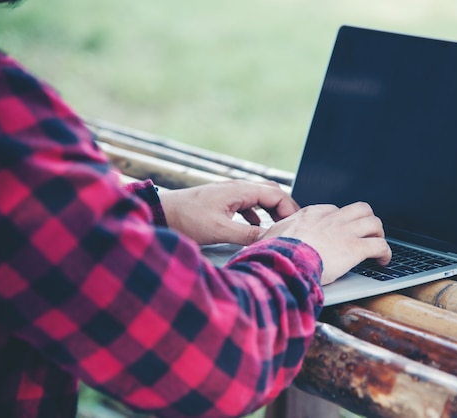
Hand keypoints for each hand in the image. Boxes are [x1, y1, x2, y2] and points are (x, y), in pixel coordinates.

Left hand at [159, 180, 299, 244]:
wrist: (161, 213)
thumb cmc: (187, 219)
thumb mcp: (220, 230)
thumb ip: (247, 234)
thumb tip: (272, 239)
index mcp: (240, 190)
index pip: (276, 193)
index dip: (290, 209)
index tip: (296, 227)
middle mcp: (237, 188)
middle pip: (271, 193)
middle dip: (285, 208)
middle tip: (293, 226)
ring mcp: (229, 193)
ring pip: (259, 198)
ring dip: (272, 211)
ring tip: (280, 228)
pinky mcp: (221, 202)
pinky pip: (247, 204)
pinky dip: (257, 215)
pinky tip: (256, 227)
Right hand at [258, 202, 391, 284]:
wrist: (283, 261)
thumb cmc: (273, 253)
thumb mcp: (268, 238)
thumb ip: (271, 236)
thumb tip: (260, 240)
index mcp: (310, 214)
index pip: (333, 210)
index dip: (340, 221)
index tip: (340, 232)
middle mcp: (331, 219)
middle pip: (360, 209)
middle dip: (366, 221)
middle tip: (366, 234)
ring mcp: (345, 232)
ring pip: (374, 222)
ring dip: (378, 234)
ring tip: (377, 247)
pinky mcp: (355, 248)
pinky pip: (380, 245)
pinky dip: (386, 253)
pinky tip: (384, 261)